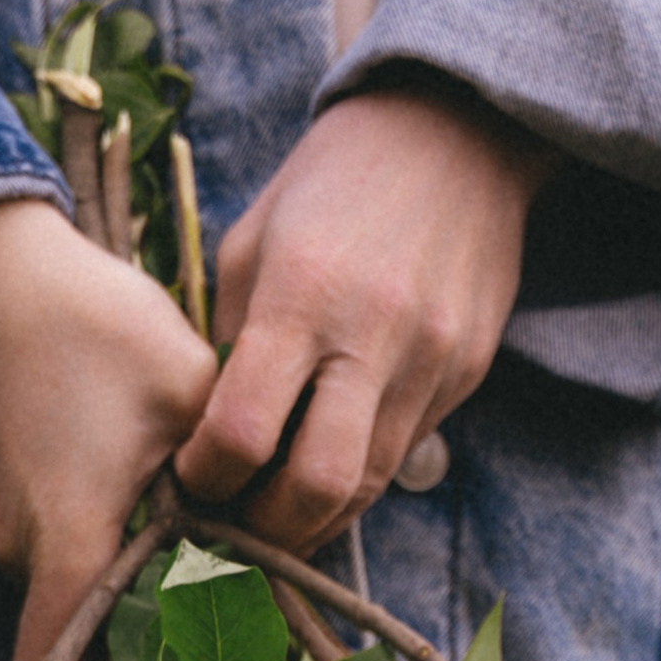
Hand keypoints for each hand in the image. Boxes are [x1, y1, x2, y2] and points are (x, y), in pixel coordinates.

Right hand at [0, 198, 217, 660]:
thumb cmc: (89, 319)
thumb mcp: (184, 386)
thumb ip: (222, 474)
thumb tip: (252, 538)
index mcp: (70, 538)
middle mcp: (6, 549)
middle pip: (71, 608)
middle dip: (112, 590)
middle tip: (153, 534)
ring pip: (38, 566)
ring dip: (73, 544)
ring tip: (99, 465)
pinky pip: (1, 529)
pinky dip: (31, 510)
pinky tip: (52, 441)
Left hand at [174, 82, 549, 549]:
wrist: (455, 130)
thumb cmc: (329, 184)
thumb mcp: (254, 241)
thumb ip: (231, 344)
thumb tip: (209, 442)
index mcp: (302, 294)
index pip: (242, 432)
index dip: (207, 477)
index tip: (193, 477)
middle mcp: (374, 334)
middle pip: (318, 488)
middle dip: (268, 529)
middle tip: (237, 527)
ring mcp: (432, 360)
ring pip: (367, 487)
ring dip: (315, 517)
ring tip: (277, 509)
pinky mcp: (467, 373)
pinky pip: (404, 452)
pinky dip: (359, 472)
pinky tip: (330, 457)